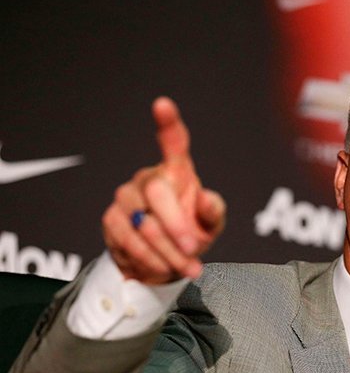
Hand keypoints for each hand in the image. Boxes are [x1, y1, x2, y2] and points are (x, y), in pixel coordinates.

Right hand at [102, 97, 225, 283]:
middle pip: (157, 191)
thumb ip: (213, 211)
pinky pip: (128, 240)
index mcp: (177, 172)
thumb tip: (205, 198)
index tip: (162, 105)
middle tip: (193, 248)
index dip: (167, 123)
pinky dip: (150, 259)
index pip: (172, 142)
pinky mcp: (112, 220)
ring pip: (143, 222)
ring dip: (167, 251)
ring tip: (188, 267)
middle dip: (176, 225)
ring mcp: (127, 198)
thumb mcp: (211, 225)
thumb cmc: (192, 234)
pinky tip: (165, 267)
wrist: (165, 264)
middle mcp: (149, 178)